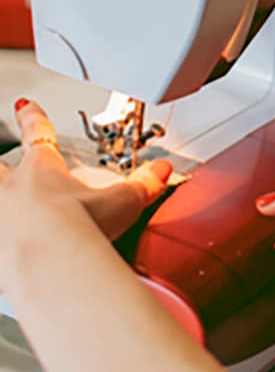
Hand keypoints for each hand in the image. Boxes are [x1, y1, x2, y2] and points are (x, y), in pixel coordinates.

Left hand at [0, 99, 170, 281]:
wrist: (44, 265)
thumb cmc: (74, 228)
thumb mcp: (121, 203)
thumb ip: (142, 185)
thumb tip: (161, 170)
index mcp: (41, 171)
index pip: (37, 134)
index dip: (33, 119)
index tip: (26, 107)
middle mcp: (8, 192)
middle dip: (2, 163)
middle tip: (4, 162)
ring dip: (1, 197)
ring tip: (7, 211)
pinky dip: (4, 253)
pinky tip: (7, 259)